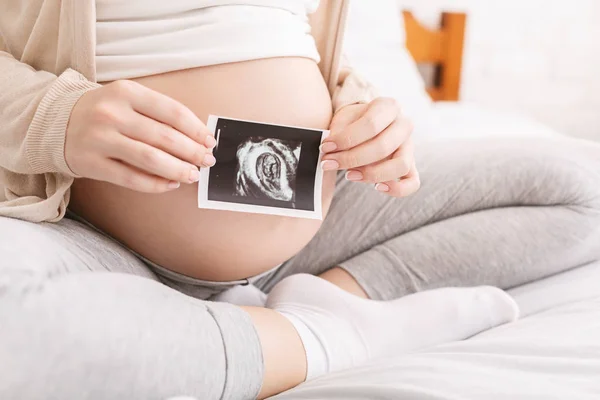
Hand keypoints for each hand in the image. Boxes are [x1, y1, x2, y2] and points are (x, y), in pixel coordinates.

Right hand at [65, 80, 215, 192]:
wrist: (54, 122)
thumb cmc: (104, 111)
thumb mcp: (128, 100)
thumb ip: (159, 114)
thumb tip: (198, 139)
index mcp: (126, 92)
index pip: (172, 112)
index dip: (196, 129)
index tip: (210, 142)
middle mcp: (112, 114)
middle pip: (165, 137)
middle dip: (192, 152)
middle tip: (207, 161)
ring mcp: (100, 140)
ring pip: (151, 160)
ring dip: (178, 170)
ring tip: (193, 175)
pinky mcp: (91, 164)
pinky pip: (132, 179)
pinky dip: (157, 184)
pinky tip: (171, 183)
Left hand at [320, 97, 419, 196]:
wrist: (362, 124)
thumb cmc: (352, 121)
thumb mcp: (343, 119)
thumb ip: (339, 133)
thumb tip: (331, 152)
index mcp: (389, 107)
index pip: (371, 124)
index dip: (346, 139)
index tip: (325, 147)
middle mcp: (404, 124)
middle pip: (383, 147)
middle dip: (351, 159)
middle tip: (329, 163)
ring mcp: (409, 146)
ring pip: (400, 165)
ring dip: (371, 174)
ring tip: (349, 175)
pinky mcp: (410, 165)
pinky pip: (412, 182)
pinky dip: (397, 189)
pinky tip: (377, 187)